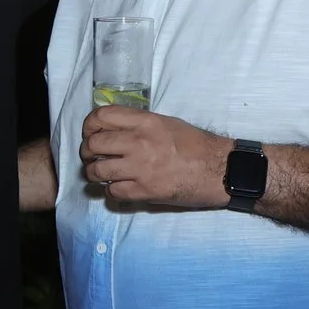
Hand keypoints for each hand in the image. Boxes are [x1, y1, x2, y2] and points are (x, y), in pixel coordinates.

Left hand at [80, 106, 234, 208]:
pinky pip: (113, 192)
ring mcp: (141, 168)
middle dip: (87, 152)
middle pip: (94, 145)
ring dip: (93, 174)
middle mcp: (139, 142)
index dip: (89, 126)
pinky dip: (111, 191)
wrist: (220, 170)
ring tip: (99, 174)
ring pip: (97, 171)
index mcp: (145, 122)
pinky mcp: (145, 191)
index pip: (101, 117)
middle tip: (91, 157)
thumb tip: (112, 129)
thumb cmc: (197, 145)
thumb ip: (138, 124)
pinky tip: (117, 188)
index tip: (90, 134)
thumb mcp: (167, 123)